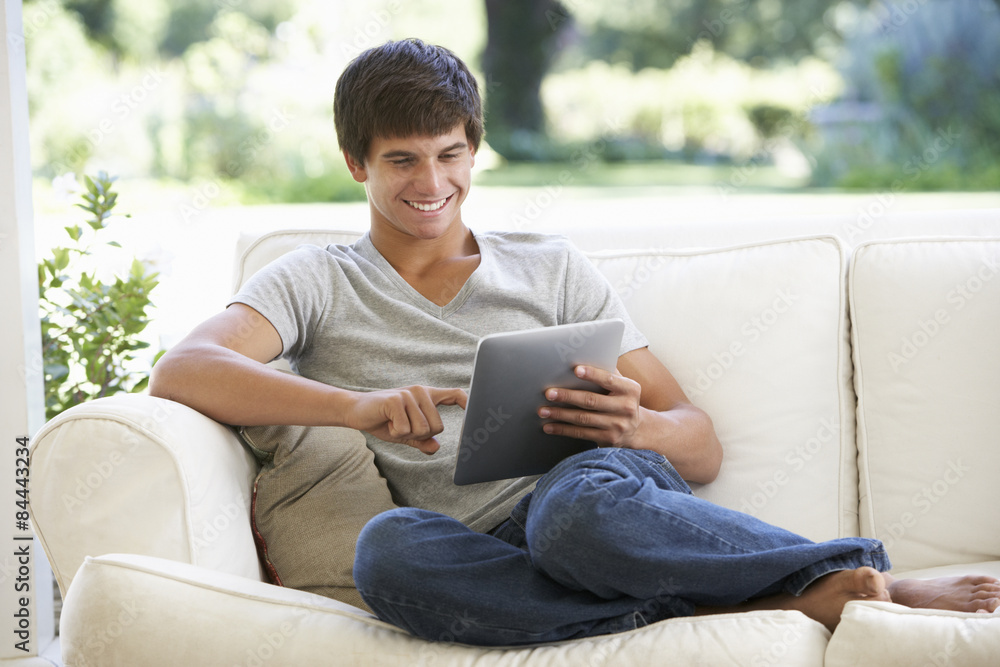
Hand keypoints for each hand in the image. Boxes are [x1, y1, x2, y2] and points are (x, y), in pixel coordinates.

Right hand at [347, 386, 466, 453]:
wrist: (356, 411)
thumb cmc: (384, 421)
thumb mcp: (406, 434)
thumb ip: (422, 440)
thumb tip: (436, 448)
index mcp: (427, 396)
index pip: (455, 394)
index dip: (468, 403)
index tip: (476, 412)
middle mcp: (421, 392)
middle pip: (437, 426)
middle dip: (420, 435)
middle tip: (403, 427)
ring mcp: (408, 394)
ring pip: (422, 429)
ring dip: (406, 434)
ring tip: (393, 423)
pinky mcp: (395, 400)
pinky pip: (405, 429)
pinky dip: (395, 432)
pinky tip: (386, 422)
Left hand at [537, 365, 642, 446]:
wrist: (636, 429)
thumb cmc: (621, 399)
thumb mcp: (622, 385)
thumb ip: (607, 373)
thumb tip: (581, 357)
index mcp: (630, 389)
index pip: (609, 380)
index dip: (592, 374)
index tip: (575, 369)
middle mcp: (626, 408)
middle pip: (591, 401)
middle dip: (567, 396)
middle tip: (549, 393)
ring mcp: (617, 426)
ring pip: (583, 419)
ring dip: (560, 414)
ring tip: (543, 410)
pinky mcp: (608, 440)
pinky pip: (581, 434)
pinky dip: (563, 430)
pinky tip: (549, 426)